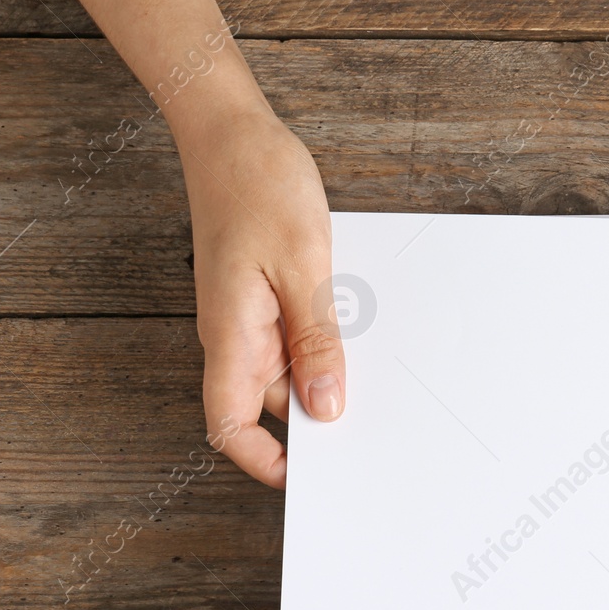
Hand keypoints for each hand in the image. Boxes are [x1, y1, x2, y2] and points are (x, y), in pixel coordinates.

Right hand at [179, 108, 341, 487]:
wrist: (234, 132)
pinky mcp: (265, 297)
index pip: (231, 426)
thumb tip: (325, 408)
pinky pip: (297, 337)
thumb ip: (316, 342)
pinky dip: (328, 344)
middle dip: (314, 425)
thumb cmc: (258, 186)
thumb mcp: (302, 266)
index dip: (265, 462)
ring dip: (327, 378)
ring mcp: (249, 317)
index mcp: (232, 337)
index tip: (311, 478)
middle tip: (370, 431)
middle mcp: (235, 336)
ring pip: (289, 373)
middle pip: (269, 408)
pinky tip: (361, 332)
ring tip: (377, 377)